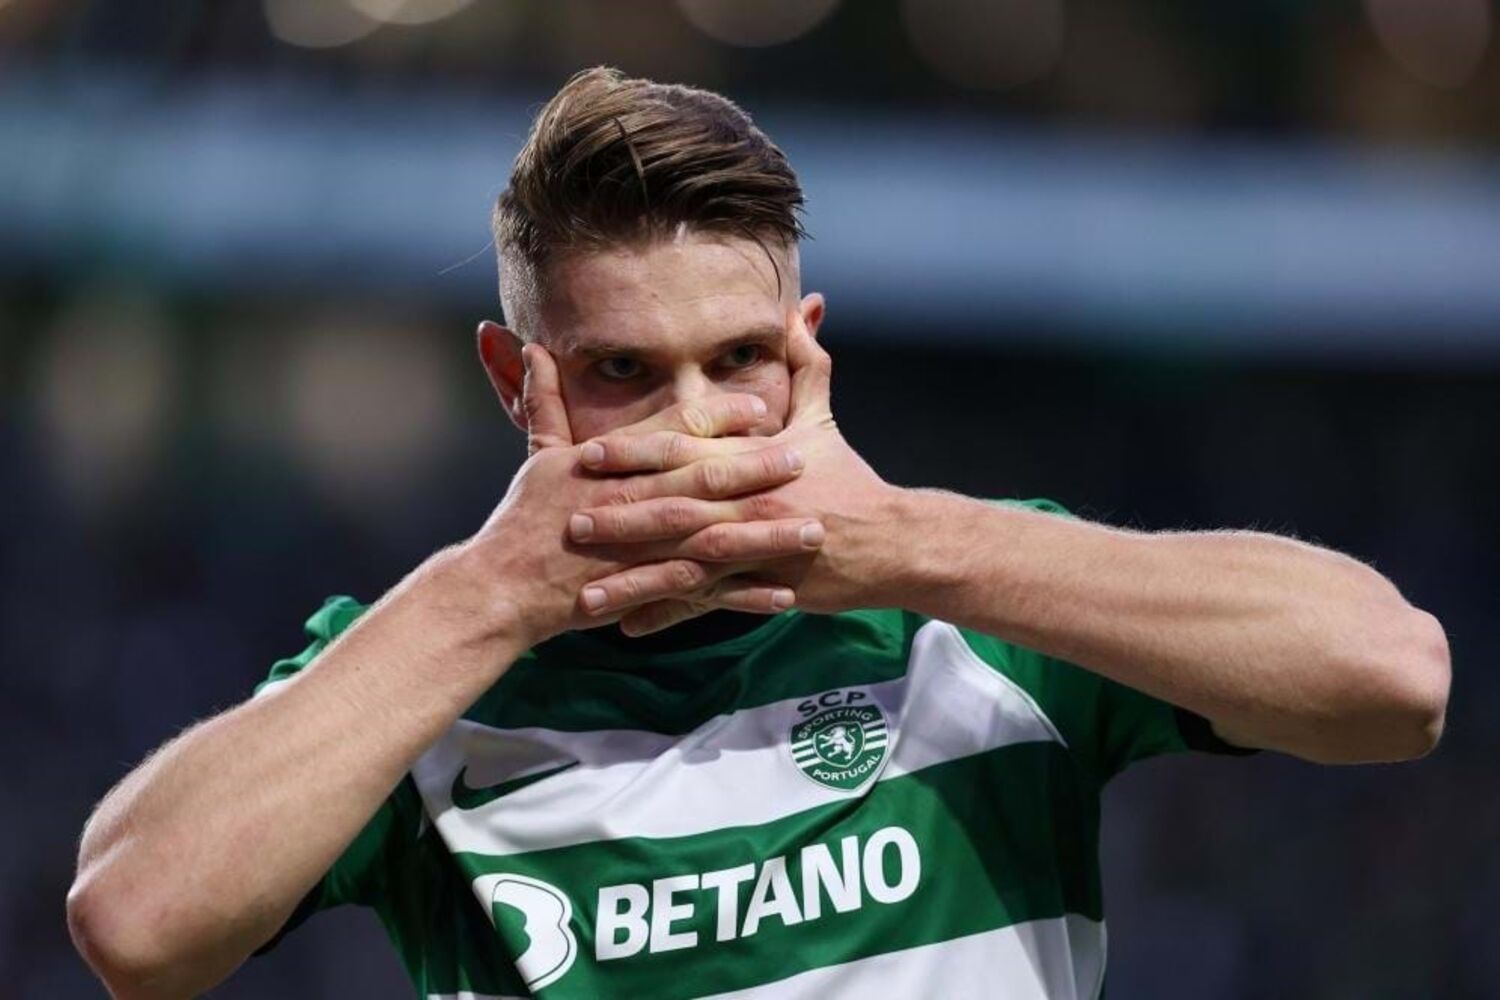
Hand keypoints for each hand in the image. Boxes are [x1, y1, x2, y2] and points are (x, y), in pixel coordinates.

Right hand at [460, 344, 826, 646]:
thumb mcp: (537, 454)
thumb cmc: (522, 519)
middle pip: (704, 481)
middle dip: (757, 471)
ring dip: (766, 535)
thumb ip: (545, 400)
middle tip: (803, 460)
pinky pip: (704, 595)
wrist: (503, 586)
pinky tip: (783, 595)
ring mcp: (640, 550)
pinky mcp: (645, 591)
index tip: (761, 406)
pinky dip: (744, 596)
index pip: (673, 431)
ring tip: (813, 529)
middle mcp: (631, 502)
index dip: (719, 417)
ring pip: (714, 539)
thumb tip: (533, 347)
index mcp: (611, 464)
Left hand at [567, 311, 900, 633]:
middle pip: (674, 507)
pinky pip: (707, 603)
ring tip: (584, 589)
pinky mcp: (762, 587)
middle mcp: (748, 502)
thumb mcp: (824, 417)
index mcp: (752, 459)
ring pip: (683, 563)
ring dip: (633, 576)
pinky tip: (627, 626)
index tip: (587, 451)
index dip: (634, 450)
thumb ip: (805, 363)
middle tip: (567, 520)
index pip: (685, 450)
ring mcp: (754, 549)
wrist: (892, 541)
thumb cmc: (851, 479)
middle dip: (618, 514)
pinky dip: (667, 615)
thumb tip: (797, 311)